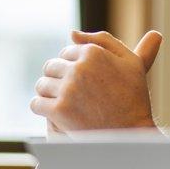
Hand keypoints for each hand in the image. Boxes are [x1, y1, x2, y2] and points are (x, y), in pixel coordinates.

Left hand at [31, 30, 162, 131]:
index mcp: (94, 53)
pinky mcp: (60, 110)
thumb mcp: (130, 62)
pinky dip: (42, 109)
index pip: (67, 52)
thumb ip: (103, 40)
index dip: (72, 67)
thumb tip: (71, 33)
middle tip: (71, 94)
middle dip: (58, 79)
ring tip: (63, 104)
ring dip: (49, 94)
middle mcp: (79, 68)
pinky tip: (54, 114)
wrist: (131, 135)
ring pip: (42, 85)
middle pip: (51, 67)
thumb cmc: (132, 98)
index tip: (82, 81)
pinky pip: (36, 103)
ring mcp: (69, 89)